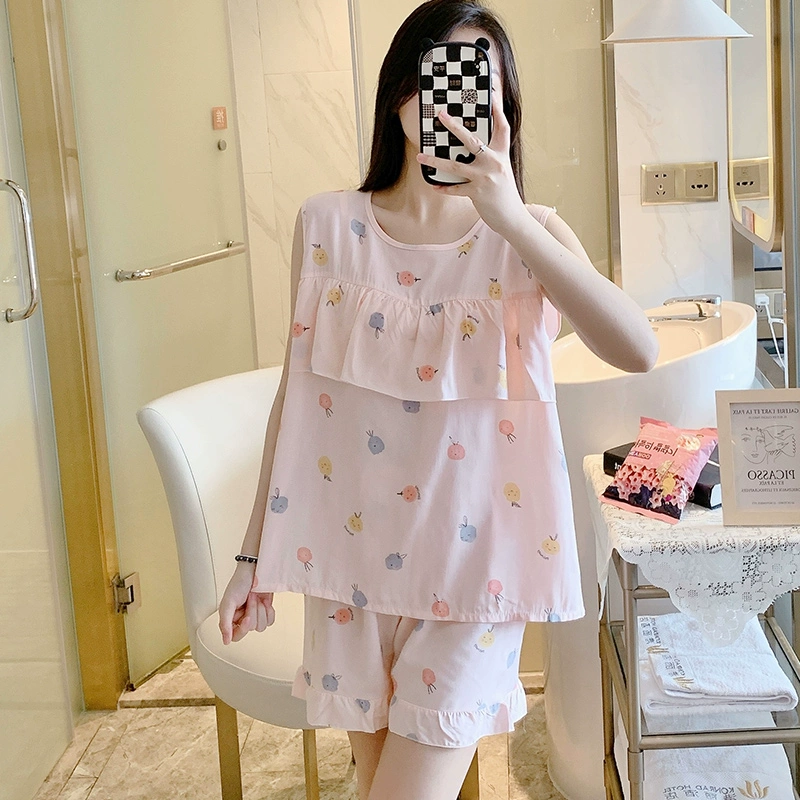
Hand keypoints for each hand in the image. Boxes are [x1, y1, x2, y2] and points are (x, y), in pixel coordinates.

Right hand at [218, 562, 274, 644]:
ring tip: (256, 598)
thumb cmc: (240, 582)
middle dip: (253, 611)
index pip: (236, 636)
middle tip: (250, 599)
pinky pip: (270, 621)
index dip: (243, 628)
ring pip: (261, 626)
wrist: (256, 570)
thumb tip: (226, 641)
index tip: (246, 617)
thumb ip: (225, 623)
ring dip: (261, 610)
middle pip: (251, 629)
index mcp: (230, 618)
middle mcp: (242, 618)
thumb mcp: (228, 602)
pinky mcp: (265, 611)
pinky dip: (269, 611)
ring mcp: (255, 615)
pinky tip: (264, 601)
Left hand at [415, 91, 527, 234]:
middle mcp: (494, 162)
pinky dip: (443, 188)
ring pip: (455, 166)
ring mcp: (484, 177)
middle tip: (441, 115)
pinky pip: (454, 189)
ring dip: (435, 161)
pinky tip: (433, 186)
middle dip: (454, 126)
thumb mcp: (502, 171)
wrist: (512, 217)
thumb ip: (490, 158)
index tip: (491, 95)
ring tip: (420, 156)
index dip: (497, 110)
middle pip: (471, 140)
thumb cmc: (504, 193)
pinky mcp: (477, 193)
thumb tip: (473, 148)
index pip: (502, 127)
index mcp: (501, 154)